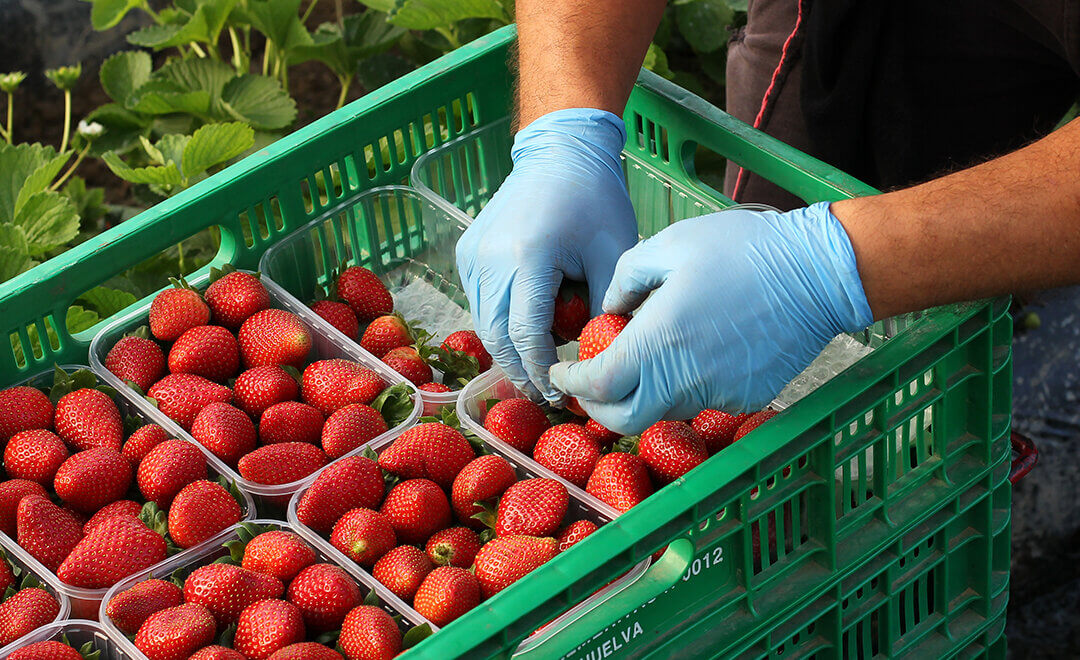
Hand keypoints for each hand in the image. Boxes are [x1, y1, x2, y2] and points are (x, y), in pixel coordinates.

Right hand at [455, 108, 638, 402]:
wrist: (559, 153)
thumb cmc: (595, 201)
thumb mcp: (613, 255)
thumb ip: (602, 309)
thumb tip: (596, 359)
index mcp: (528, 257)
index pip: (527, 335)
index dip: (541, 372)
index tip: (559, 394)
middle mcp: (490, 258)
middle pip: (497, 336)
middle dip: (520, 371)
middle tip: (544, 395)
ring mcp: (472, 255)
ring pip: (483, 323)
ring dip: (508, 350)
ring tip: (535, 371)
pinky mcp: (466, 253)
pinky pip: (480, 302)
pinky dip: (500, 322)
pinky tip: (526, 329)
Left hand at [548, 202, 873, 433]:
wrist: (819, 272)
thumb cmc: (741, 249)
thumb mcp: (670, 245)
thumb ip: (625, 279)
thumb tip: (608, 312)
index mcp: (659, 341)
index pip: (598, 384)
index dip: (572, 382)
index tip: (562, 369)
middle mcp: (685, 379)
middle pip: (624, 419)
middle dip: (598, 405)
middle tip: (591, 381)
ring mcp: (719, 394)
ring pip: (663, 408)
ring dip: (642, 392)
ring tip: (645, 354)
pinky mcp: (746, 397)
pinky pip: (702, 399)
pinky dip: (684, 384)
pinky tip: (694, 350)